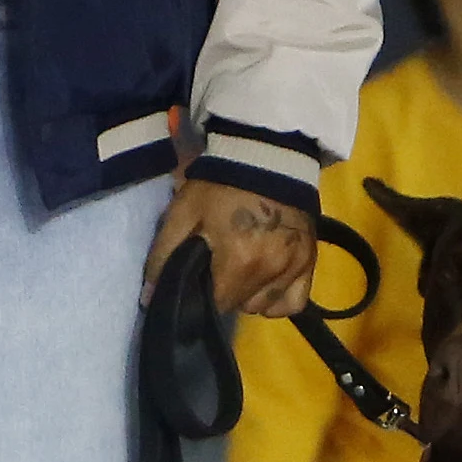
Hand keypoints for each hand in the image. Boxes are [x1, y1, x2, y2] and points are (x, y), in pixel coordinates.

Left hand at [150, 179, 318, 319]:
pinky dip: (278, 297)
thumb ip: (164, 257)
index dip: (203, 294)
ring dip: (250, 294)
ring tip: (242, 268)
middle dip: (225, 292)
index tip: (199, 276)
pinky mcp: (311, 262)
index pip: (216, 305)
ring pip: (264, 306)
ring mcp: (295, 267)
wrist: (264, 156)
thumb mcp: (183, 214)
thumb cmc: (219, 186)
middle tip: (219, 265)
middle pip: (240, 306)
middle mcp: (272, 271)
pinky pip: (294, 302)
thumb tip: (149, 297)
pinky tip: (266, 280)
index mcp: (240, 262)